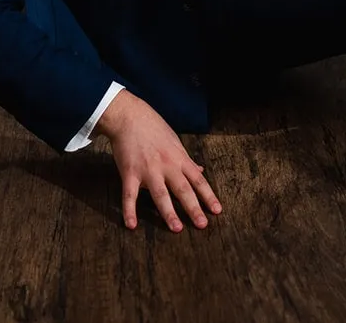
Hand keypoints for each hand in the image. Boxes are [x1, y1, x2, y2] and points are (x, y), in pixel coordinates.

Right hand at [98, 91, 220, 231]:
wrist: (129, 116)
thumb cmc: (154, 128)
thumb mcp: (175, 141)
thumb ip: (186, 159)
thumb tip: (200, 170)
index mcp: (179, 158)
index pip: (198, 180)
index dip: (208, 196)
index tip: (217, 210)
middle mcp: (166, 166)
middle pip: (183, 190)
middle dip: (193, 208)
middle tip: (202, 225)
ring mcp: (148, 170)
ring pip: (160, 195)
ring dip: (168, 213)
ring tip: (176, 229)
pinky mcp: (129, 173)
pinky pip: (129, 195)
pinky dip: (129, 210)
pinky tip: (131, 225)